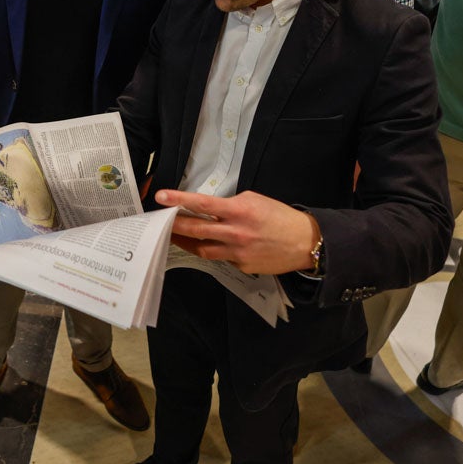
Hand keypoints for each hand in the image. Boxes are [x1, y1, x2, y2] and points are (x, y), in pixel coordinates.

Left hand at [155, 189, 317, 274]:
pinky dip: (212, 250)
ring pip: (201, 248)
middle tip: (158, 220)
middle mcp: (235, 232)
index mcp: (239, 211)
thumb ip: (231, 204)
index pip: (202, 204)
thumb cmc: (280, 217)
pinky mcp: (241, 266)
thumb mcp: (255, 200)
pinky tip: (209, 245)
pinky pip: (220, 258)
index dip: (179, 200)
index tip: (162, 197)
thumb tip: (210, 209)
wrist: (304, 242)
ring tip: (173, 235)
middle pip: (195, 229)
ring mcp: (237, 253)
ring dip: (185, 241)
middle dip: (173, 224)